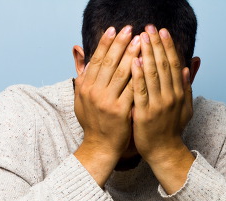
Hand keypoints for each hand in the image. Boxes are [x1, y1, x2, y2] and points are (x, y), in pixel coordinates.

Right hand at [74, 25, 140, 184]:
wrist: (100, 146)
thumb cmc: (93, 120)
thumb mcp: (81, 97)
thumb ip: (82, 73)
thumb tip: (77, 49)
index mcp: (84, 86)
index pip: (96, 59)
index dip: (106, 43)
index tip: (115, 29)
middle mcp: (93, 92)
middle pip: (109, 62)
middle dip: (121, 44)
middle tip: (131, 29)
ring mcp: (106, 102)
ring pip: (122, 73)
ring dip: (132, 54)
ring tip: (142, 41)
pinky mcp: (120, 112)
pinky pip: (132, 89)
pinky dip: (140, 75)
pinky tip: (147, 64)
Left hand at [131, 25, 194, 192]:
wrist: (164, 152)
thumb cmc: (171, 129)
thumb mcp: (184, 108)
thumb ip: (186, 87)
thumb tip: (188, 66)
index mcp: (179, 93)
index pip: (174, 64)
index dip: (168, 46)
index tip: (161, 31)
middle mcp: (171, 97)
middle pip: (164, 65)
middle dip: (156, 45)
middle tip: (149, 28)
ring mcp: (158, 105)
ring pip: (153, 75)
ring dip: (147, 54)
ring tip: (140, 38)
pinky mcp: (145, 114)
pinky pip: (141, 91)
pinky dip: (138, 75)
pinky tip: (134, 61)